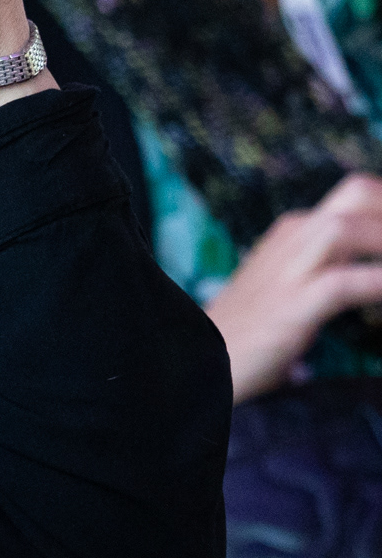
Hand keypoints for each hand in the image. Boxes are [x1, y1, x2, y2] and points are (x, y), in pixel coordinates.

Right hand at [206, 173, 381, 400]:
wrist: (194, 364)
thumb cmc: (246, 337)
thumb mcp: (289, 291)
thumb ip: (330, 276)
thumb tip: (373, 283)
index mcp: (295, 231)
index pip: (361, 196)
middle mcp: (294, 236)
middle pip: (360, 193)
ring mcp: (290, 267)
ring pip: (355, 227)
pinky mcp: (292, 303)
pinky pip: (350, 281)